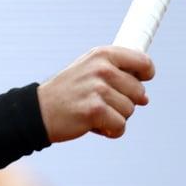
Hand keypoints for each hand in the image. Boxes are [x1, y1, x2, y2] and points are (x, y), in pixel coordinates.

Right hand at [37, 46, 153, 142]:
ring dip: (115, 117)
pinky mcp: (95, 110)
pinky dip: (110, 131)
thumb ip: (116, 76)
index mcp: (102, 55)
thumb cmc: (67, 93)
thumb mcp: (88, 71)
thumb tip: (145, 98)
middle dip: (125, 102)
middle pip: (139, 92)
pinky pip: (120, 126)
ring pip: (130, 111)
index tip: (141, 80)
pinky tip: (93, 124)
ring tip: (93, 112)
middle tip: (101, 102)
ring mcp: (98, 89)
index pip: (143, 62)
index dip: (146, 74)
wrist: (39, 111)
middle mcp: (101, 68)